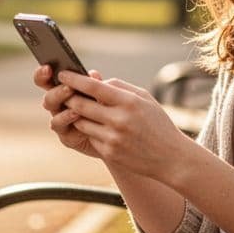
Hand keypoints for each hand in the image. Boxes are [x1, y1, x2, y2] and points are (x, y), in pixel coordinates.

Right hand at [35, 64, 101, 158]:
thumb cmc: (110, 110)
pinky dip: (66, 117)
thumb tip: (93, 74)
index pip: (47, 80)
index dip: (42, 74)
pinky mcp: (66, 135)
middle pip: (48, 96)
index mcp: (64, 90)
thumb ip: (97, 85)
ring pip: (51, 109)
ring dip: (60, 100)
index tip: (47, 68)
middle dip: (56, 90)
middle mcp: (59, 105)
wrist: (120, 137)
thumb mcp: (105, 94)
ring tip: (71, 94)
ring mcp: (61, 121)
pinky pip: (59, 125)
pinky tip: (76, 113)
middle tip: (68, 86)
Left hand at [56, 70, 192, 182]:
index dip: (74, 80)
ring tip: (80, 110)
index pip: (94, 87)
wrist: (171, 157)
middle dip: (69, 98)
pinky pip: (90, 137)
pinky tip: (98, 128)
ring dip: (76, 116)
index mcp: (129, 102)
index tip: (63, 75)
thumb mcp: (145, 98)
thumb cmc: (158, 123)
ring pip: (81, 122)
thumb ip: (120, 86)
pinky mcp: (109, 153)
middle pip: (80, 105)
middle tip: (63, 93)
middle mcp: (119, 119)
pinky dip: (90, 131)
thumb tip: (94, 79)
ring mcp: (113, 138)